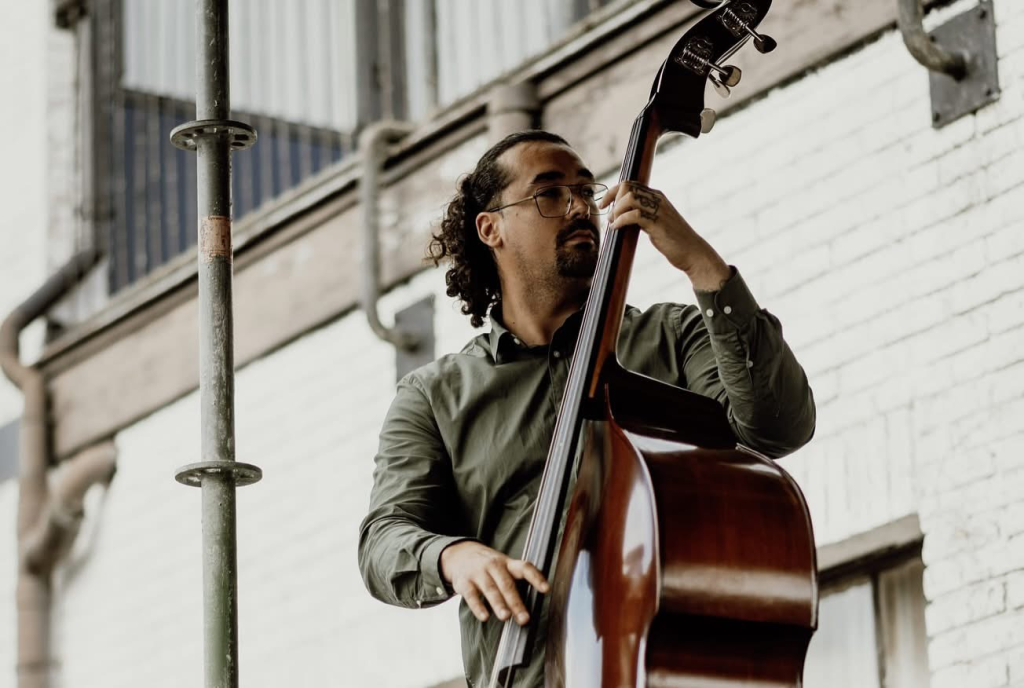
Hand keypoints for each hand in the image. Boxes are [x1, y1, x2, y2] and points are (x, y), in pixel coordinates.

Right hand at [440, 540, 549, 624]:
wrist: (459, 554)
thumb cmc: (488, 565)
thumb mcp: (503, 565)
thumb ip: (516, 579)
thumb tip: (535, 600)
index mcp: (507, 563)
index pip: (524, 568)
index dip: (536, 578)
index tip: (546, 589)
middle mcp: (494, 566)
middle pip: (507, 584)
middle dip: (516, 602)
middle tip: (524, 618)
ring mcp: (478, 573)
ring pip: (490, 589)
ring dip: (499, 604)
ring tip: (506, 617)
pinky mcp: (464, 582)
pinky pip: (471, 595)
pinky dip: (478, 606)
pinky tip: (484, 617)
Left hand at [599, 181, 729, 290]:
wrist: (693, 253)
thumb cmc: (673, 241)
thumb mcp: (655, 223)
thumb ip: (642, 216)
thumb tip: (621, 217)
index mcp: (656, 197)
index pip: (630, 184)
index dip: (612, 192)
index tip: (604, 205)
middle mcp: (657, 199)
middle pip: (627, 187)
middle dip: (612, 200)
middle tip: (610, 217)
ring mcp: (658, 210)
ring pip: (629, 198)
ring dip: (616, 211)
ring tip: (614, 223)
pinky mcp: (657, 223)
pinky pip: (633, 215)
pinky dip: (620, 221)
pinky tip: (617, 228)